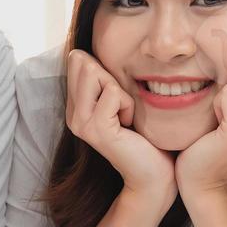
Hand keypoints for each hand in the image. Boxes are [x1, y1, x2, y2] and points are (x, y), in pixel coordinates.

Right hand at [65, 49, 176, 209]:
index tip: (117, 100)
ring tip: (126, 117)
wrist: (153, 174)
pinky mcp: (96, 129)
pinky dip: (129, 105)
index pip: (78, 61)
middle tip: (122, 109)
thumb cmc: (145, 137)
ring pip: (96, 74)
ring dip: (120, 92)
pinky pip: (113, 94)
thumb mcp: (121, 101)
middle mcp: (73, 115)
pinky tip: (129, 126)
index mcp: (76, 107)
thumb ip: (105, 80)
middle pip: (85, 63)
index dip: (106, 71)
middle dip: (112, 79)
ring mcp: (81, 123)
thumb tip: (86, 52)